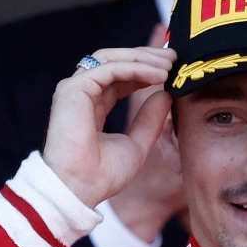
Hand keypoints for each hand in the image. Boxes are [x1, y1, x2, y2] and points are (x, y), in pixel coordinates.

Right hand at [41, 46, 175, 207]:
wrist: (80, 189)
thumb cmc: (102, 175)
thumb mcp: (137, 144)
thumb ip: (150, 120)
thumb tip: (165, 94)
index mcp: (93, 105)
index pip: (120, 77)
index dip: (145, 70)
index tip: (171, 70)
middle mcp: (81, 94)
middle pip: (114, 61)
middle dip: (145, 57)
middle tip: (174, 57)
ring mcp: (74, 89)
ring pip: (110, 59)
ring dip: (142, 58)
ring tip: (168, 65)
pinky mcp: (73, 89)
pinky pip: (108, 69)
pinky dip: (134, 68)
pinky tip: (157, 75)